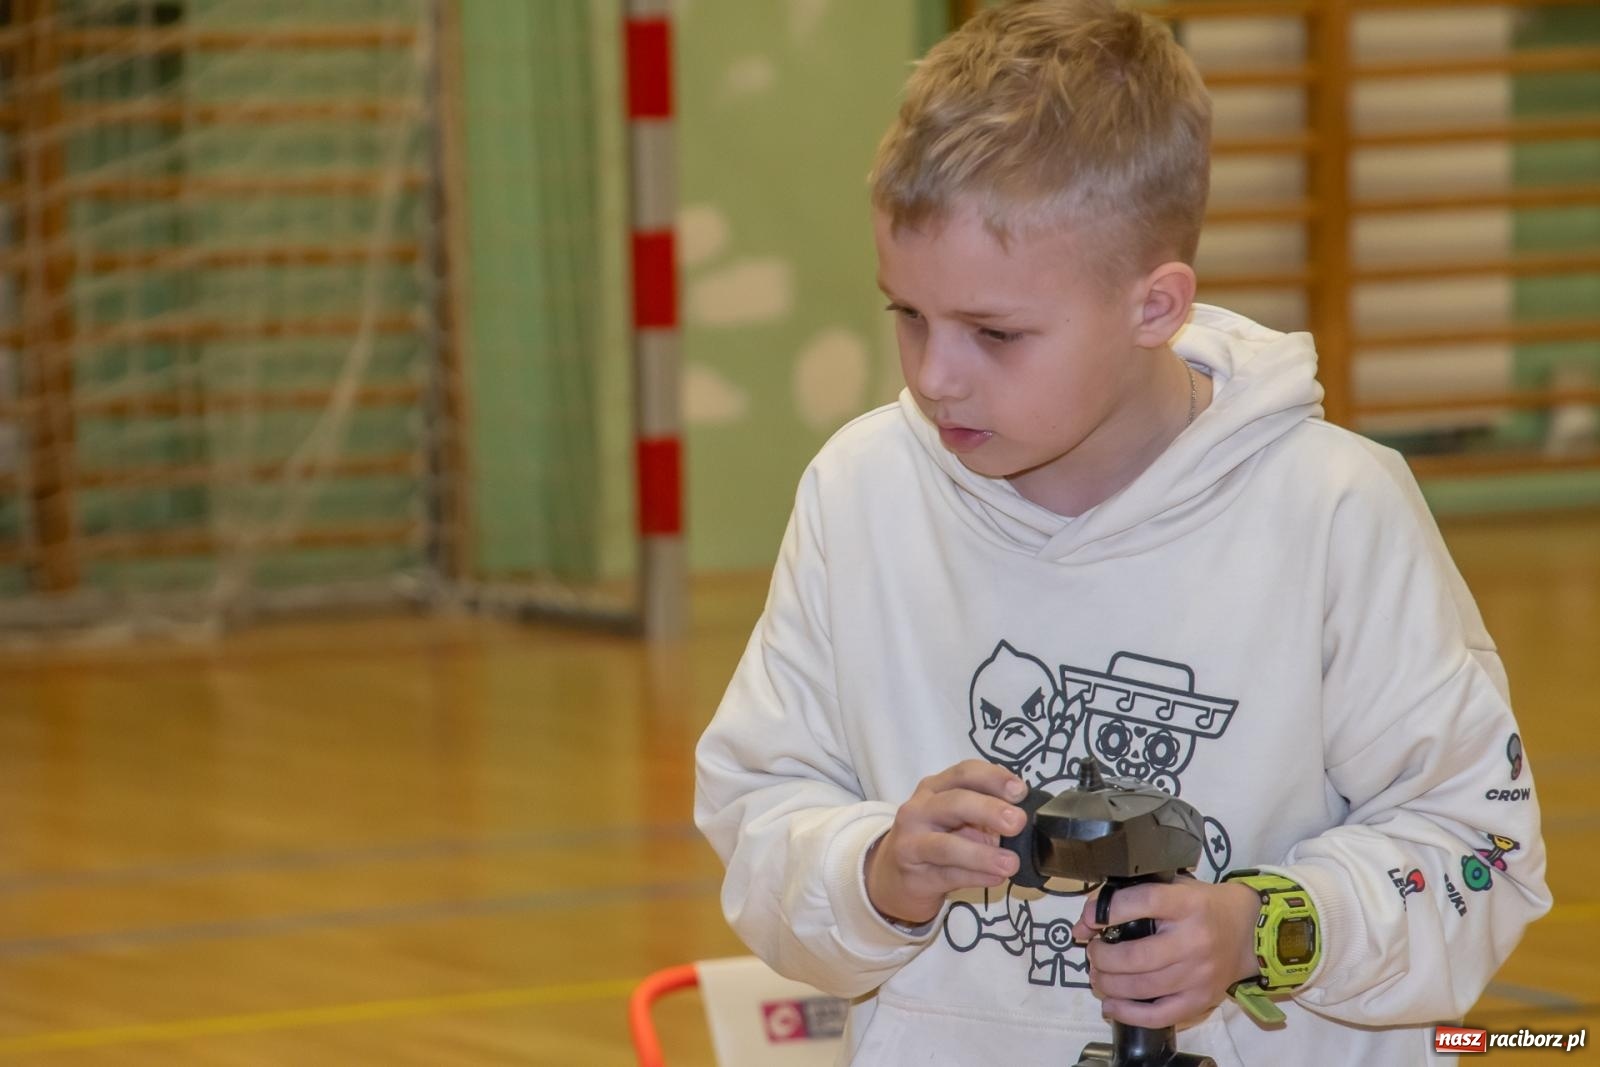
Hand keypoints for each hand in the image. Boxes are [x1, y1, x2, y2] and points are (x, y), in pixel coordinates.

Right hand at [865, 759, 1028, 926]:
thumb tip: (1026, 820)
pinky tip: (996, 878)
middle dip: (989, 810)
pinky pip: (947, 875)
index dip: (993, 778)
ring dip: (982, 854)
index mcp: (936, 788)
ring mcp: (911, 842)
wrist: (894, 874)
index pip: (964, 773)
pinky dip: (975, 877)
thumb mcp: (956, 818)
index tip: (1020, 791)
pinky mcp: (913, 874)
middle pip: (954, 803)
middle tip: (1017, 822)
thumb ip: (986, 814)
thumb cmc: (935, 838)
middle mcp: (919, 810)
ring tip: (1010, 863)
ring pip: (946, 846)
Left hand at [1071, 876, 1260, 1027]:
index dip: (1110, 910)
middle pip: (1136, 956)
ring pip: (1142, 987)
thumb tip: (1085, 922)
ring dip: (1109, 984)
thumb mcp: (1175, 887)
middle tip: (1094, 953)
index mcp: (1188, 904)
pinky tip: (1110, 1005)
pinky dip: (1128, 1013)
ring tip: (1098, 976)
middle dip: (1102, 957)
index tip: (1091, 918)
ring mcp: (1199, 974)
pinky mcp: (1200, 1000)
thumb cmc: (1205, 906)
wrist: (1252, 933)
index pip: (1144, 902)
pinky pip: (1158, 1015)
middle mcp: (1195, 940)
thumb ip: (1132, 897)